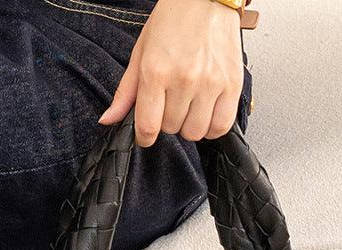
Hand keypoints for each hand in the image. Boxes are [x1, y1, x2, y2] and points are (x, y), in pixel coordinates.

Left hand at [98, 0, 243, 145]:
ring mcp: (210, 83)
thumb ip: (126, 91)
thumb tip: (109, 120)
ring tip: (188, 106)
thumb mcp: (141, 52)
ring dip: (189, 125)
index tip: (146, 133)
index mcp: (156, 71)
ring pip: (195, 132)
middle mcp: (184, 79)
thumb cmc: (174, 20)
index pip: (148, 127)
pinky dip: (211, 127)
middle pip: (172, 130)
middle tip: (170, 103)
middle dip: (167, 121)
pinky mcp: (232, 85)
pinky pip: (220, 126)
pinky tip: (205, 112)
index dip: (145, 136)